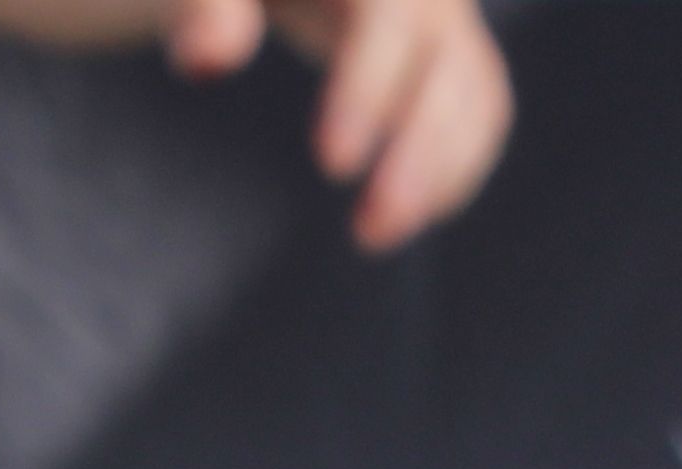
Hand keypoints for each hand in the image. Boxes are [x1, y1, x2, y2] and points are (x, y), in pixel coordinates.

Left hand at [161, 0, 507, 249]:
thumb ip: (204, 6)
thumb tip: (207, 60)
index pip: (390, 12)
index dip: (370, 88)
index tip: (332, 164)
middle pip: (449, 61)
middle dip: (421, 150)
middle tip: (371, 230)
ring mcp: (442, 18)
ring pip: (474, 92)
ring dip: (443, 171)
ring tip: (375, 233)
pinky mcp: (447, 52)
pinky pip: (477, 107)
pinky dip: (456, 163)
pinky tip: (411, 213)